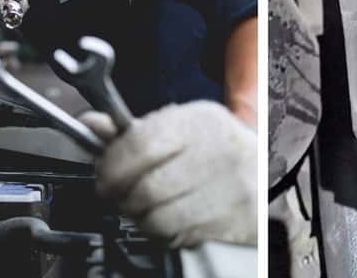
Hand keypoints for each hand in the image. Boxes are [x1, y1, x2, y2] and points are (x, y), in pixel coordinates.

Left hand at [80, 101, 255, 246]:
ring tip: (147, 208)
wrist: (264, 174)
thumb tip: (92, 125)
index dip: (112, 166)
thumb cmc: (215, 149)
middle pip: (147, 187)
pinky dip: (164, 233)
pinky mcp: (234, 223)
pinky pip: (178, 236)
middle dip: (122, 198)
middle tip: (120, 197)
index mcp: (201, 121)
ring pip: (159, 217)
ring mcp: (230, 190)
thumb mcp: (180, 127)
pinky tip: (171, 219)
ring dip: (142, 219)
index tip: (104, 176)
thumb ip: (134, 130)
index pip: (141, 144)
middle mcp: (219, 152)